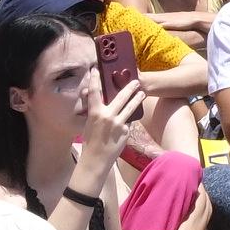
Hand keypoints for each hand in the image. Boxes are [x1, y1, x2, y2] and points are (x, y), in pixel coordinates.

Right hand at [75, 68, 140, 183]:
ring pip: (130, 107)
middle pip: (121, 97)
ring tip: (142, 93)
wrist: (96, 160)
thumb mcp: (87, 124)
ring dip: (137, 99)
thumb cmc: (90, 141)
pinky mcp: (125, 131)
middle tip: (136, 81)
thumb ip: (92, 109)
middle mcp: (107, 116)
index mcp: (95, 113)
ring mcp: (118, 123)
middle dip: (129, 87)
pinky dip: (127, 120)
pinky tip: (128, 120)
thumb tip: (90, 96)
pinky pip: (127, 122)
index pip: (94, 92)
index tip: (96, 69)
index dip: (94, 79)